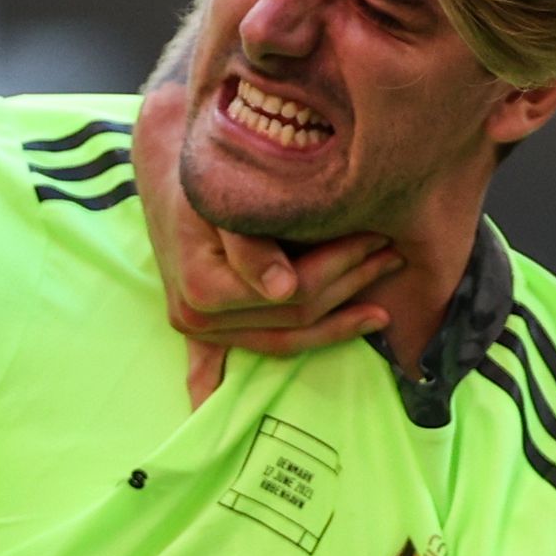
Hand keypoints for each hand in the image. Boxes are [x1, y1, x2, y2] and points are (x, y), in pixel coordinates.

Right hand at [135, 80, 397, 354]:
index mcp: (204, 289)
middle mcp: (196, 319)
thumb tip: (283, 289)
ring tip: (380, 307)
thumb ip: (251, 244)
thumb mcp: (224, 198)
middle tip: (392, 258)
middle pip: (295, 319)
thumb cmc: (200, 171)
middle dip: (350, 289)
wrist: (163, 160)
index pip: (295, 292)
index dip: (343, 267)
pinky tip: (240, 395)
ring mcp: (197, 330)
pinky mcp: (200, 328)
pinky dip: (230, 378)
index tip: (378, 238)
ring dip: (335, 325)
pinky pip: (225, 359)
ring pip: (283, 340)